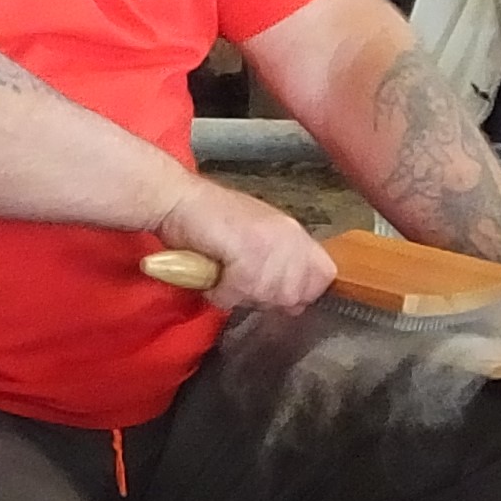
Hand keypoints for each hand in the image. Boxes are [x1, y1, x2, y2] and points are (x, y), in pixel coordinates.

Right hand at [154, 178, 337, 313]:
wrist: (176, 199)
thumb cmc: (207, 219)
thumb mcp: (256, 237)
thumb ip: (279, 263)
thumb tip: (294, 302)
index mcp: (295, 232)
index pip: (324, 275)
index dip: (301, 291)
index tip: (275, 291)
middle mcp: (289, 236)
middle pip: (293, 295)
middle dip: (265, 297)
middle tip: (239, 280)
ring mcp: (269, 243)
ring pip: (267, 296)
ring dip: (240, 294)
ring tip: (223, 273)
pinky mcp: (246, 251)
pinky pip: (238, 292)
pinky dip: (219, 292)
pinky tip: (210, 273)